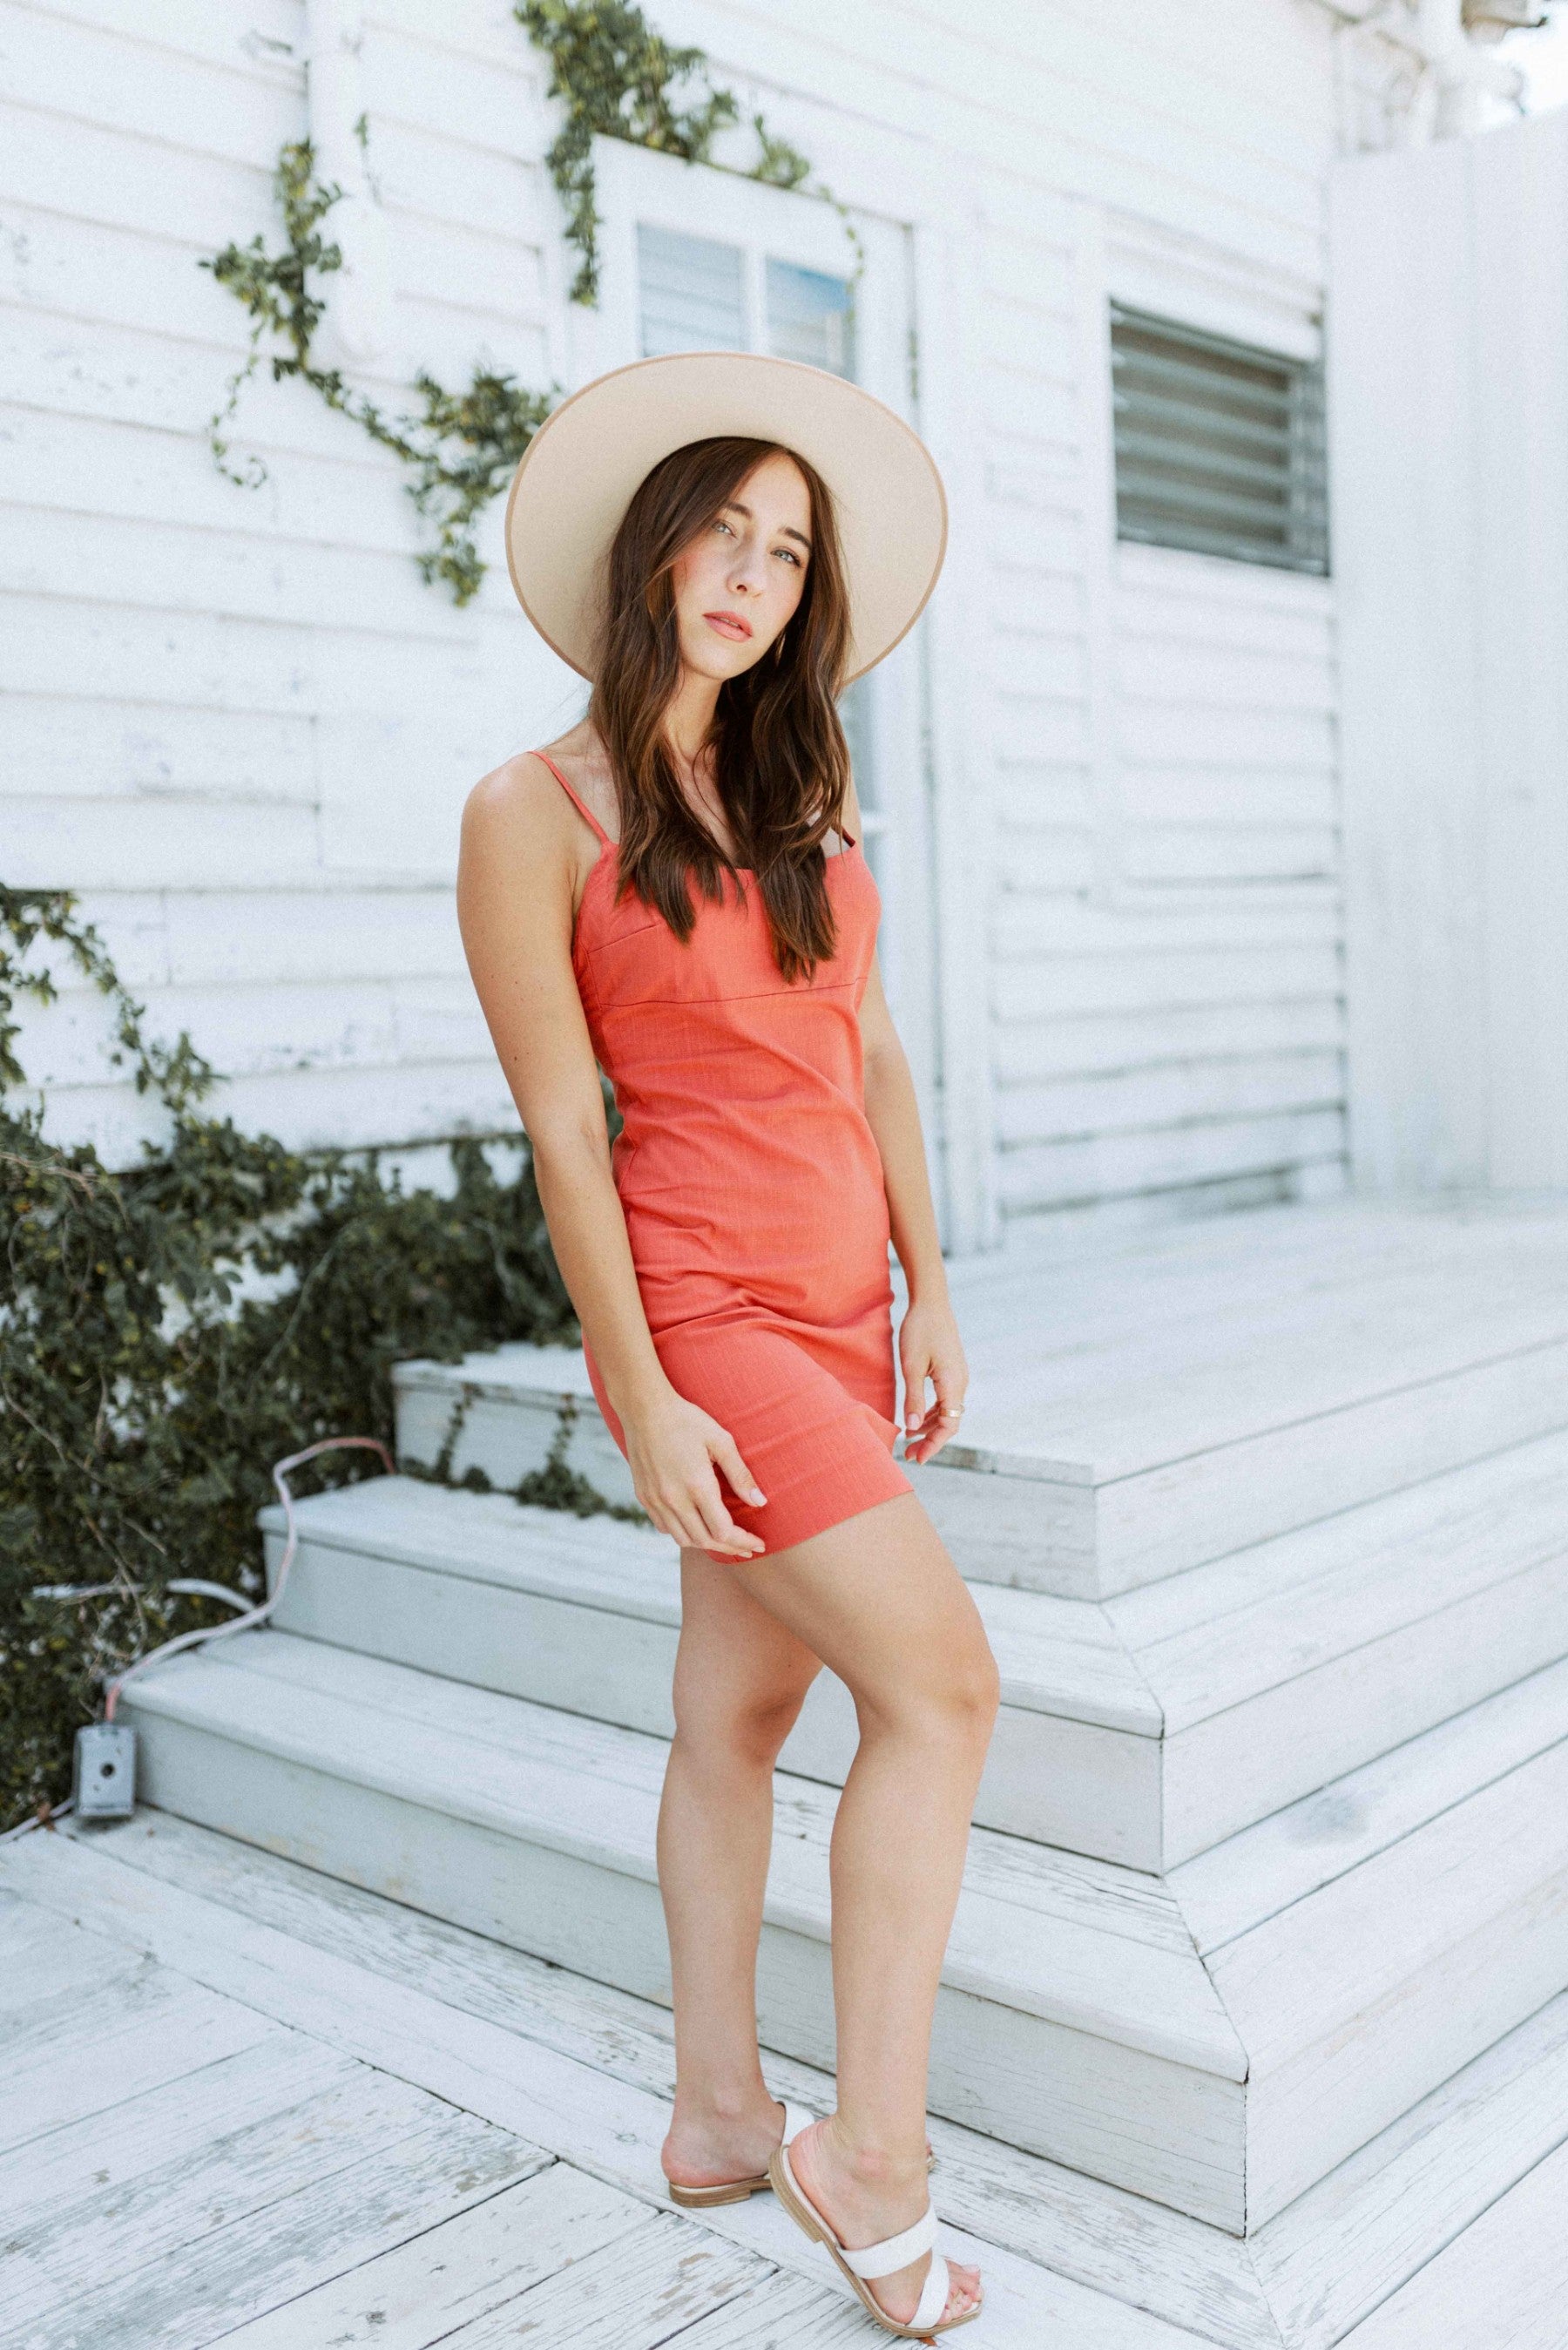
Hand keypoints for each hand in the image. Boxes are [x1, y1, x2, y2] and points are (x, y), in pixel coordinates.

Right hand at [625, 1388, 768, 1557]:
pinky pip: (664, 1527)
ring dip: (706, 1543)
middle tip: (747, 1548)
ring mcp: (656, 1500)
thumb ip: (741, 1475)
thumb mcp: (721, 1441)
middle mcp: (674, 1499)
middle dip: (730, 1548)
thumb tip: (760, 1502)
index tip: (758, 1543)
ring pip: (683, 1539)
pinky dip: (683, 1533)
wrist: (644, 1409)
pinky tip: (695, 1526)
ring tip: (724, 1539)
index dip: (743, 1541)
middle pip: (705, 1540)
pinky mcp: (644, 1497)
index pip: (723, 1531)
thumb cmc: (687, 1420)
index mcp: (697, 1485)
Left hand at [897, 1294, 968, 1464]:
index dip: (934, 1445)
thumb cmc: (919, 1331)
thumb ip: (913, 1398)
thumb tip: (912, 1428)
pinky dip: (932, 1413)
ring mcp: (958, 1377)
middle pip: (950, 1423)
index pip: (949, 1426)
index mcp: (953, 1384)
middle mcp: (961, 1383)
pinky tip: (917, 1418)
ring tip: (910, 1440)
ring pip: (948, 1412)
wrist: (931, 1302)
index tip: (917, 1458)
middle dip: (931, 1441)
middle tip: (909, 1454)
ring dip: (930, 1428)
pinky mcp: (952, 1371)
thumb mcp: (911, 1366)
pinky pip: (945, 1400)